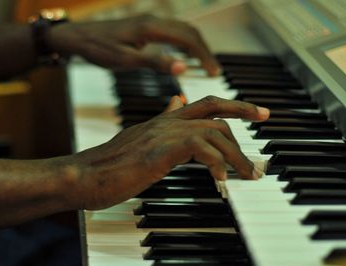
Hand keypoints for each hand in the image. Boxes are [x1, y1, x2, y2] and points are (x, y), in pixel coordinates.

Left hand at [47, 15, 220, 75]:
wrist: (76, 36)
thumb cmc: (97, 49)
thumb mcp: (125, 60)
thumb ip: (155, 63)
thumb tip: (183, 68)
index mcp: (151, 28)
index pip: (188, 40)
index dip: (204, 56)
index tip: (215, 72)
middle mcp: (153, 20)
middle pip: (189, 31)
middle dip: (205, 50)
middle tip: (214, 70)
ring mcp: (148, 20)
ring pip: (181, 29)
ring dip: (196, 45)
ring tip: (204, 63)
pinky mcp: (143, 25)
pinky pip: (171, 30)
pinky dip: (183, 42)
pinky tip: (182, 54)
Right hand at [62, 96, 268, 209]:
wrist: (83, 175)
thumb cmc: (109, 165)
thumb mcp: (140, 139)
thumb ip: (161, 122)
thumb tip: (176, 103)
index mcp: (163, 121)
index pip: (204, 103)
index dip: (234, 105)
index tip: (258, 112)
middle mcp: (165, 122)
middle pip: (214, 110)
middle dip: (245, 116)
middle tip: (262, 137)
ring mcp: (162, 135)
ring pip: (212, 131)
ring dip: (235, 155)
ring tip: (246, 175)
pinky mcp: (159, 151)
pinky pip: (199, 149)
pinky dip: (216, 165)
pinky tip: (220, 181)